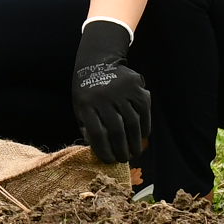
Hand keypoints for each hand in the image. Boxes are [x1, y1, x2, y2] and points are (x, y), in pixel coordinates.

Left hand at [69, 18, 150, 165]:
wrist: (97, 62)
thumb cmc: (86, 91)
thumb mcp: (79, 107)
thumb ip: (88, 127)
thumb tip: (100, 150)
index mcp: (86, 104)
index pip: (97, 134)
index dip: (104, 151)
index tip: (109, 161)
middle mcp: (104, 98)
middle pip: (116, 131)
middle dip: (121, 149)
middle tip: (124, 159)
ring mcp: (122, 92)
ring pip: (132, 124)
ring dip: (135, 142)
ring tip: (134, 152)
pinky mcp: (137, 89)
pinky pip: (144, 114)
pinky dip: (144, 128)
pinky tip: (142, 137)